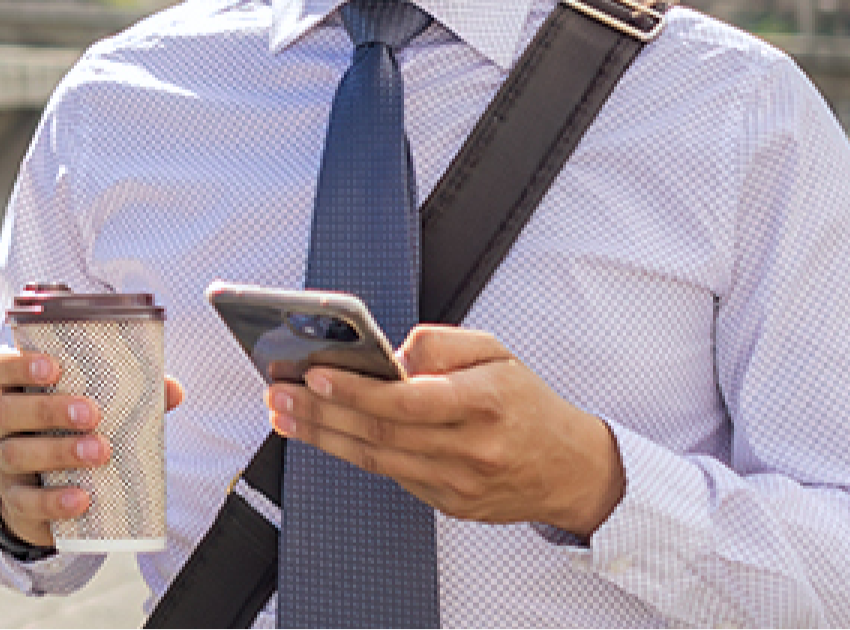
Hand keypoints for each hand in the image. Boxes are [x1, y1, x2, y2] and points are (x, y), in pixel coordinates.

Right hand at [0, 347, 187, 549]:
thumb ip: (127, 396)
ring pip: (16, 454)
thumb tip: (173, 390)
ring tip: (98, 452)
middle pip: (7, 410)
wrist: (44, 494)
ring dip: (58, 451)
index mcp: (14, 392)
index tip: (53, 367)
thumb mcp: (89, 410)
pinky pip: (26, 501)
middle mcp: (0, 424)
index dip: (18, 364)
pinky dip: (54, 500)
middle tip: (92, 414)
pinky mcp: (15, 501)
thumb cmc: (69, 435)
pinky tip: (81, 499)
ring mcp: (3, 463)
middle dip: (48, 410)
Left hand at [266, 325, 625, 538]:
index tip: (314, 375)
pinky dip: (352, 454)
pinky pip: (392, 476)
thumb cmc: (527, 403)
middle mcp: (471, 448)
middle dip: (321, 413)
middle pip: (380, 434)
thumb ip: (441, 344)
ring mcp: (458, 483)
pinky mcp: (449, 504)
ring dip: (323, 437)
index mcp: (484, 402)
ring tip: (285, 414)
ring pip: (377, 460)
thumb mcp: (497, 353)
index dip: (355, 391)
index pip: (407, 401)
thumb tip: (388, 355)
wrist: (570, 469)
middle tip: (279, 394)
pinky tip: (323, 435)